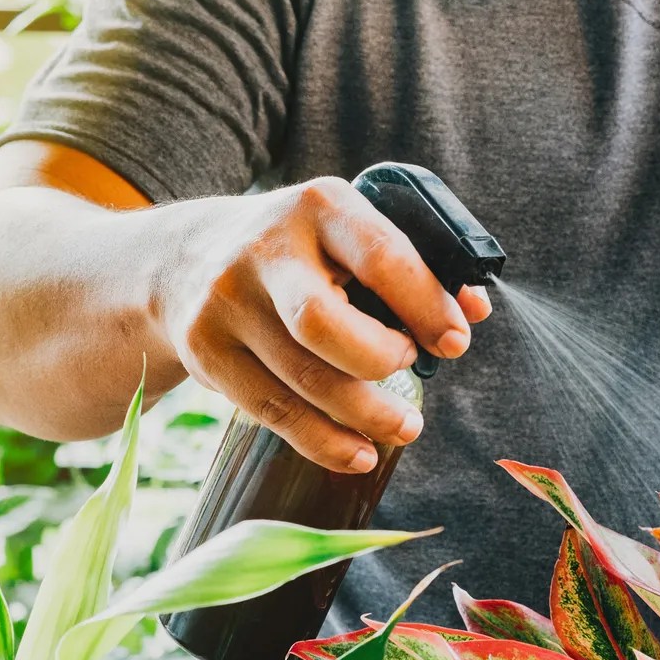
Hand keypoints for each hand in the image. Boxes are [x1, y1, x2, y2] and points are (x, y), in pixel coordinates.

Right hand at [153, 177, 491, 472]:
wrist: (184, 260)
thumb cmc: (299, 251)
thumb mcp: (346, 235)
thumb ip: (412, 265)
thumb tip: (475, 310)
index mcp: (318, 206)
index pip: (382, 256)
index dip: (427, 306)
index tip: (456, 342)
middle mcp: (264, 251)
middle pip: (324, 325)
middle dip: (381, 361)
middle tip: (410, 368)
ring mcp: (226, 303)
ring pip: (302, 379)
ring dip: (364, 414)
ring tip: (404, 428)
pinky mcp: (205, 352)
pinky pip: (272, 411)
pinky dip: (323, 441)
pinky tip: (358, 452)